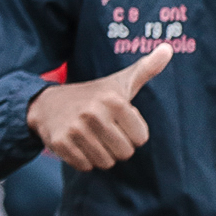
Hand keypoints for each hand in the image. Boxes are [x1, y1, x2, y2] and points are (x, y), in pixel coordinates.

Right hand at [25, 44, 172, 170]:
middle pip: (124, 153)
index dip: (133, 133)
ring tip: (94, 138)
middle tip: (107, 133)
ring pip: (106, 162)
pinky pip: (86, 166)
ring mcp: (75, 129)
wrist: (47, 104)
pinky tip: (80, 144)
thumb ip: (147, 68)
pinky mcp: (60, 144)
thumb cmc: (94, 95)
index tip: (121, 122)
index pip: (140, 138)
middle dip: (119, 147)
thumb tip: (168, 48)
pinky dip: (85, 161)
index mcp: (113, 100)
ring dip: (103, 155)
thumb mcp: (121, 81)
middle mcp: (93, 114)